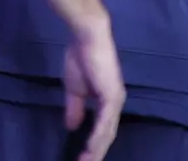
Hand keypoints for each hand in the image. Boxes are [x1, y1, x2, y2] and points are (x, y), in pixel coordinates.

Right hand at [62, 19, 123, 160]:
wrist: (87, 38)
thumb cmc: (80, 57)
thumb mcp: (74, 88)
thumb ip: (74, 107)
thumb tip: (72, 126)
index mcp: (107, 102)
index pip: (102, 129)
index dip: (93, 144)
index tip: (82, 158)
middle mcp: (115, 104)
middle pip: (107, 135)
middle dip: (96, 152)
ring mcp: (115, 101)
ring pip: (108, 132)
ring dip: (97, 148)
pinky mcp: (112, 96)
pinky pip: (106, 121)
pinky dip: (99, 136)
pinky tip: (92, 146)